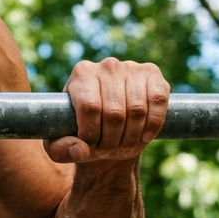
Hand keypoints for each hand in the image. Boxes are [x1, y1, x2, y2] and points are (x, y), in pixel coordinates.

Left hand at [46, 58, 169, 164]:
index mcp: (81, 73)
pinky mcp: (153, 74)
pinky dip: (153, 125)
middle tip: (108, 151)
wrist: (109, 123)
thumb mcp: (61, 143)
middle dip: (112, 141)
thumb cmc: (81, 131)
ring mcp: (132, 67)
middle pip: (114, 112)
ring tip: (123, 146)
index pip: (90, 107)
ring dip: (132, 137)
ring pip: (137, 110)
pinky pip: (157, 101)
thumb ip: (61, 150)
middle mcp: (107, 65)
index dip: (92, 134)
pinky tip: (145, 137)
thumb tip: (81, 150)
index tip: (90, 147)